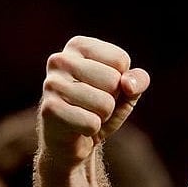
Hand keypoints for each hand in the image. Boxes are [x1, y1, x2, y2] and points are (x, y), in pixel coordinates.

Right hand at [38, 35, 149, 170]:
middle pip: (113, 80)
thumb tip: (128, 83)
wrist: (71, 140)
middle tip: (94, 104)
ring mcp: (51, 84)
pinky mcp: (48, 109)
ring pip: (104, 103)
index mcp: (78, 46)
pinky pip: (91, 123)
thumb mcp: (127, 90)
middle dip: (112, 99)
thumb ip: (138, 80)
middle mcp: (60, 59)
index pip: (120, 60)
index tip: (103, 87)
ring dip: (102, 115)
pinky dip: (91, 129)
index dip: (121, 80)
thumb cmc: (100, 107)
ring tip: (85, 114)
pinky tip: (76, 127)